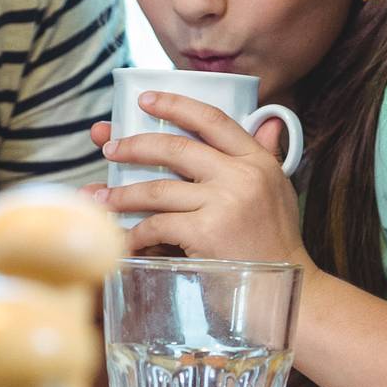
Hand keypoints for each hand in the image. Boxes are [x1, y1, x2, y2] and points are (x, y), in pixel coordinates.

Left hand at [80, 94, 304, 263]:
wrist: (286, 288)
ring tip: (100, 197)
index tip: (145, 99)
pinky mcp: (206, 233)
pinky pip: (156, 225)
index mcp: (258, 161)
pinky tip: (124, 238)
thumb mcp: (278, 190)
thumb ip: (266, 155)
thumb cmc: (274, 240)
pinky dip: (134, 233)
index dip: (176, 104)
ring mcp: (224, 203)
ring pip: (157, 189)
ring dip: (121, 194)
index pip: (213, 119)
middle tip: (109, 149)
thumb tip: (269, 120)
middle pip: (176, 148)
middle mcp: (242, 176)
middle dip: (134, 146)